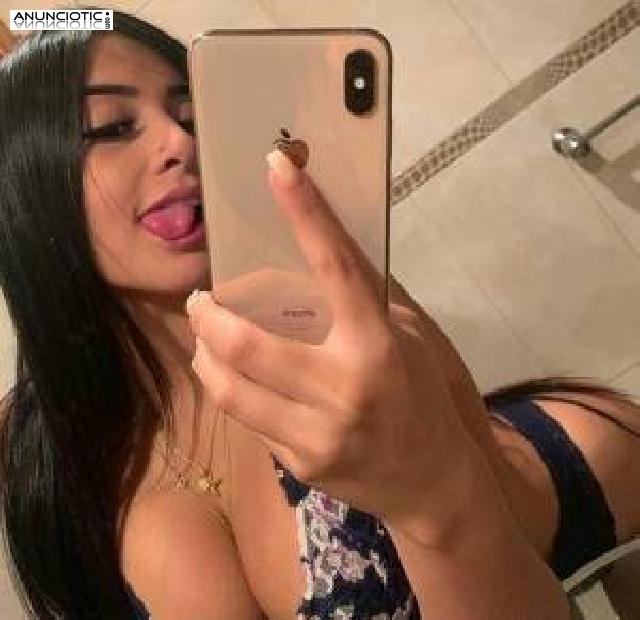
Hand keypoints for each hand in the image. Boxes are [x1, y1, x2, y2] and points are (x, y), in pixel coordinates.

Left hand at [186, 149, 488, 542]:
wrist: (436, 481)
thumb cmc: (425, 397)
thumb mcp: (409, 337)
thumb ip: (367, 295)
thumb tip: (327, 242)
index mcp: (377, 344)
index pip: (335, 266)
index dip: (306, 211)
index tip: (276, 165)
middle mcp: (343, 387)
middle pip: (245, 342)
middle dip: (207, 314)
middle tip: (200, 299)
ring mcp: (317, 433)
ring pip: (229, 387)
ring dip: (203, 354)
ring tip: (205, 338)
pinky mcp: (301, 464)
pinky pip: (249, 419)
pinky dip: (234, 389)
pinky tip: (240, 380)